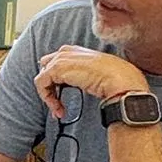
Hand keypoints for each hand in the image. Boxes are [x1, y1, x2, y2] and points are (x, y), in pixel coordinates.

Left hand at [33, 45, 147, 116]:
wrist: (120, 80)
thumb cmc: (116, 78)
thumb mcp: (97, 74)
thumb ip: (83, 76)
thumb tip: (80, 85)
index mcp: (77, 51)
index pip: (57, 64)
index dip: (57, 82)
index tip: (64, 98)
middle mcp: (66, 51)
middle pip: (46, 68)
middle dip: (50, 87)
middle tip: (59, 104)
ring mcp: (61, 58)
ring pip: (43, 78)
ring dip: (49, 96)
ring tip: (60, 110)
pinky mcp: (56, 68)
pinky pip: (41, 83)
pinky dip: (47, 98)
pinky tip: (58, 108)